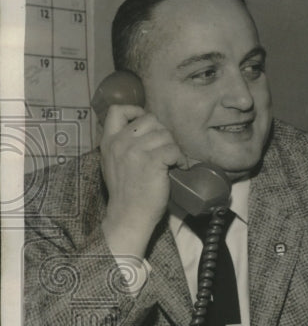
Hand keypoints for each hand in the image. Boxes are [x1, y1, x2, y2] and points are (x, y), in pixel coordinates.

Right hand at [99, 104, 181, 257]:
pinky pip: (173, 149)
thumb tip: (144, 130)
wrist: (128, 215)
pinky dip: (180, 158)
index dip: (136, 111)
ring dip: (173, 147)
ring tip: (173, 160)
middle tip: (166, 148)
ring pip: (165, 134)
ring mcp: (135, 151)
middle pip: (150, 119)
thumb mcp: (113, 162)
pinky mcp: (151, 162)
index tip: (147, 124)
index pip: (117, 110)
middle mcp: (120, 143)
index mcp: (108, 141)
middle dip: (163, 132)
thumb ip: (122, 144)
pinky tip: (178, 167)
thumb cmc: (126, 191)